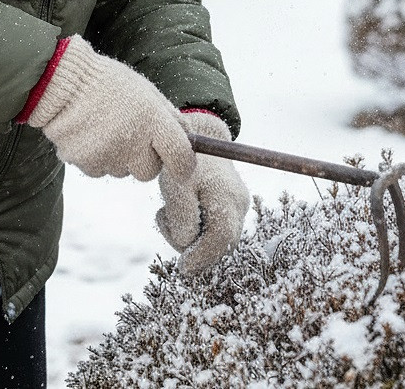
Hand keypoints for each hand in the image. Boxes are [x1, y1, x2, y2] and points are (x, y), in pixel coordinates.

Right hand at [24, 34, 190, 180]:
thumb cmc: (107, 82)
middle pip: (150, 172)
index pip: (181, 157)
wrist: (61, 81)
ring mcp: (108, 155)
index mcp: (151, 119)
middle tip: (133, 136)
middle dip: (145, 158)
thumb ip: (168, 116)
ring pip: (123, 171)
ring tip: (105, 128)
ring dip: (119, 157)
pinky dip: (98, 158)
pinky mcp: (85, 164)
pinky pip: (100, 170)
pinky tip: (90, 134)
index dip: (184, 165)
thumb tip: (188, 138)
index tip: (181, 165)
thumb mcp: (144, 90)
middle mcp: (132, 141)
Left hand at [156, 111, 249, 275]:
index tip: (182, 268)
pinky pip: (215, 227)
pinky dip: (196, 225)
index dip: (201, 258)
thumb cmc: (185, 158)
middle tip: (164, 222)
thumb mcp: (176, 186)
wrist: (200, 135)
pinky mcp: (231, 205)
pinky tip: (180, 208)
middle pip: (220, 243)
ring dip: (192, 234)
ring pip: (217, 237)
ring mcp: (238, 205)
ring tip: (168, 210)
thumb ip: (182, 218)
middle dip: (193, 245)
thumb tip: (187, 246)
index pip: (221, 240)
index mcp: (229, 198)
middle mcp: (240, 205)